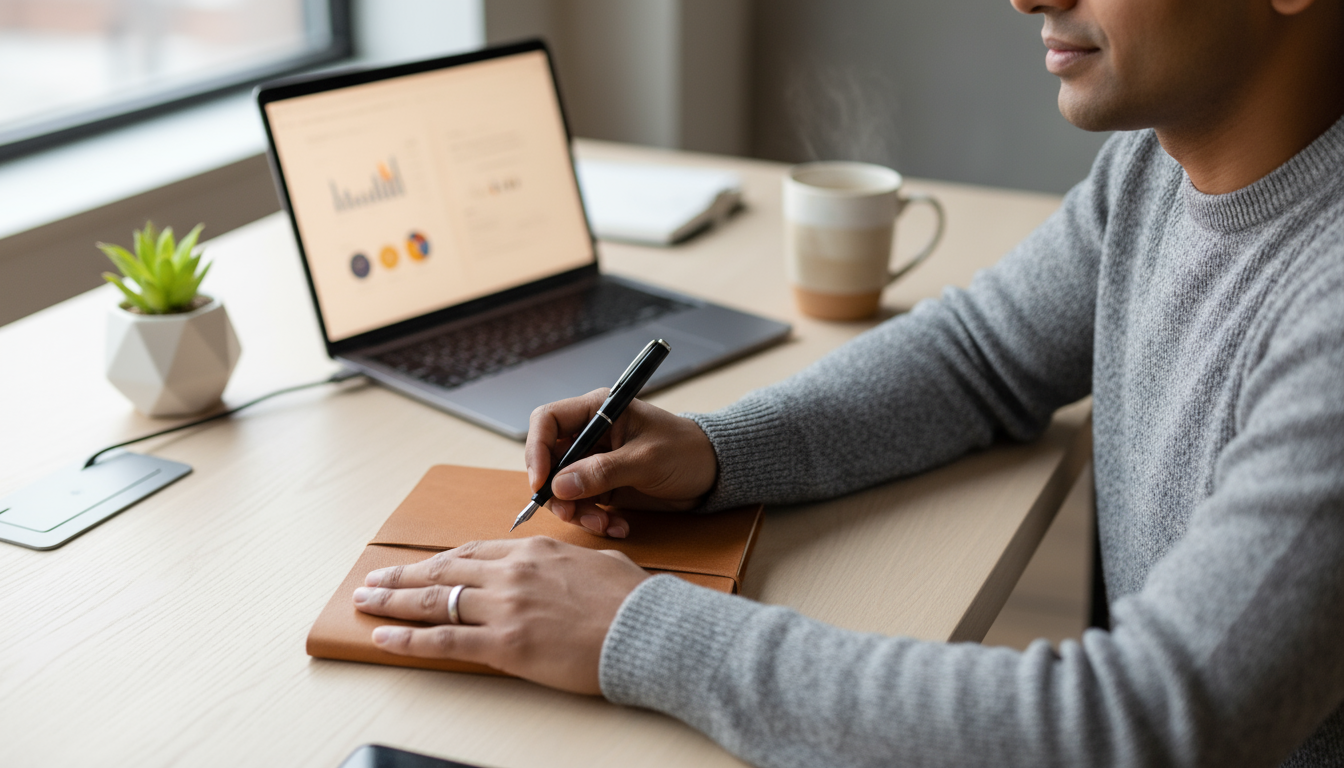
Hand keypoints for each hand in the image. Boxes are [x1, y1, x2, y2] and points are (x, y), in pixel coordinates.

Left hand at [353, 537, 649, 694]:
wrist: (648, 630)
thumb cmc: (633, 601)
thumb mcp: (598, 564)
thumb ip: (569, 565)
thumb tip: (562, 572)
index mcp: (534, 551)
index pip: (471, 552)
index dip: (438, 562)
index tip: (418, 567)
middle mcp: (512, 573)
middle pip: (442, 570)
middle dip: (402, 577)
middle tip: (374, 580)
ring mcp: (505, 607)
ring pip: (434, 600)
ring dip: (393, 602)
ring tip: (366, 602)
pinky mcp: (505, 643)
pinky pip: (443, 640)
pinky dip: (408, 639)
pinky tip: (384, 637)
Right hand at [526, 390, 717, 537]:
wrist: (713, 473)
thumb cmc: (686, 451)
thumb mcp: (646, 460)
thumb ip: (603, 471)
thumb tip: (559, 485)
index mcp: (598, 410)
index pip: (547, 420)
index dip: (536, 450)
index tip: (541, 483)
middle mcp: (591, 433)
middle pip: (549, 460)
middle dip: (556, 491)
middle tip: (571, 513)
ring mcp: (595, 461)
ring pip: (562, 488)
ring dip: (578, 511)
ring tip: (605, 524)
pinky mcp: (603, 485)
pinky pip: (582, 504)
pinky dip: (594, 518)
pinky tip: (617, 526)